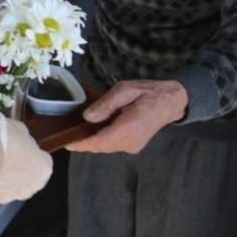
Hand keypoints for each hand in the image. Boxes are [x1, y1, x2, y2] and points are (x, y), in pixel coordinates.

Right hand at [0, 115, 53, 203]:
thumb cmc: (3, 137)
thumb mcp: (20, 130)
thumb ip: (25, 141)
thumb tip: (22, 143)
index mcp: (44, 167)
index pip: (42, 161)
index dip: (31, 153)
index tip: (21, 148)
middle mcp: (34, 185)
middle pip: (30, 177)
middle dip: (22, 169)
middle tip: (8, 156)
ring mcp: (17, 194)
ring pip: (15, 186)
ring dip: (8, 178)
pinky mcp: (0, 198)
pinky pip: (0, 190)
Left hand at [64, 79, 187, 154]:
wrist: (171, 101)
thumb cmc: (147, 92)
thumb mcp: (124, 90)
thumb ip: (105, 104)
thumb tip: (87, 117)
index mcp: (128, 128)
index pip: (100, 141)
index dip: (82, 144)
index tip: (66, 142)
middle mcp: (130, 141)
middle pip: (101, 146)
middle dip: (84, 142)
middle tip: (67, 133)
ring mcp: (133, 146)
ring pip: (106, 147)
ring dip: (93, 141)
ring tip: (77, 130)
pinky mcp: (134, 145)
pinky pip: (113, 145)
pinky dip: (102, 139)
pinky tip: (95, 129)